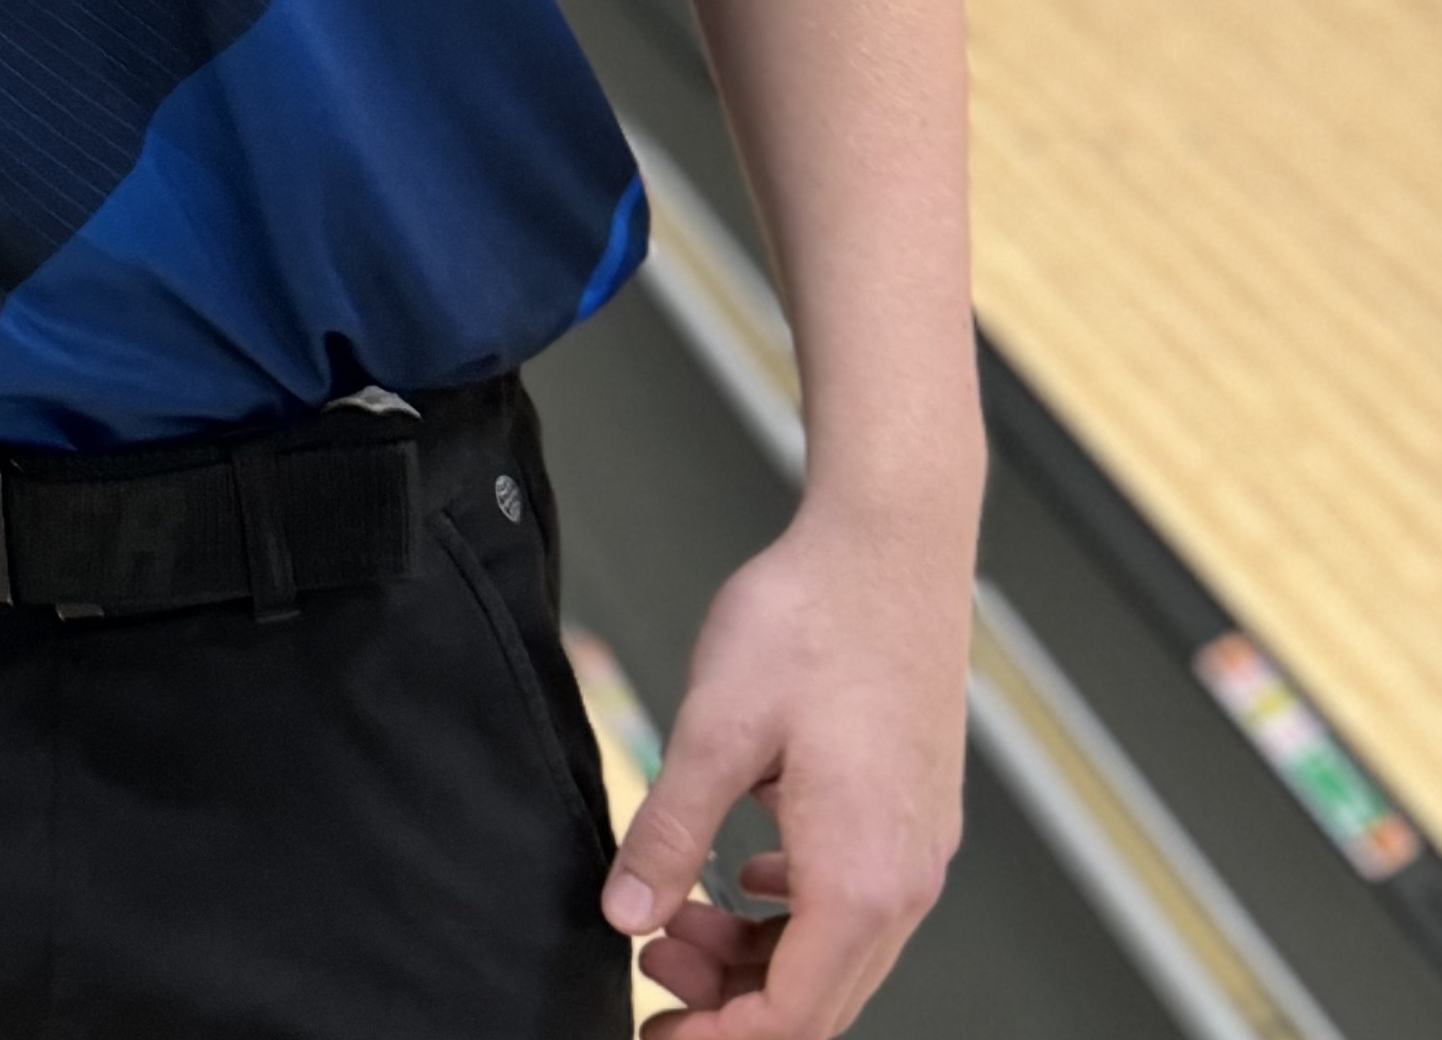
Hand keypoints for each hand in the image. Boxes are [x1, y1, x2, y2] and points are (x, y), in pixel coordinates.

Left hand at [607, 494, 969, 1033]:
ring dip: (755, 954)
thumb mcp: (714, 729)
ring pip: (835, 949)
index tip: (653, 1034)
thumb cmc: (809, 624)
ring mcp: (916, 848)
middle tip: (648, 972)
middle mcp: (905, 881)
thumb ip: (669, 833)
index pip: (794, 1017)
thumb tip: (624, 916)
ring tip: (672, 918)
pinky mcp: (909, 813)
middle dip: (730, 1005)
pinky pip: (851, 899)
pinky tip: (736, 879)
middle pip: (820, 997)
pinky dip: (788, 911)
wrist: (889, 547)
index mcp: (862, 879)